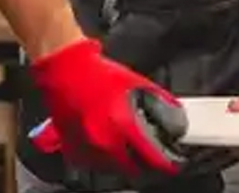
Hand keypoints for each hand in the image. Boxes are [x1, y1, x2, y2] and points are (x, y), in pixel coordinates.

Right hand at [29, 38, 186, 179]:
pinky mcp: (73, 149)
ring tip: (123, 143)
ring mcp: (87, 148)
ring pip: (112, 168)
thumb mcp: (133, 81)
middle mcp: (104, 141)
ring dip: (121, 160)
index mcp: (122, 124)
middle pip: (133, 168)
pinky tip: (105, 143)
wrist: (64, 70)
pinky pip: (93, 164)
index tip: (169, 162)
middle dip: (142, 161)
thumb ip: (156, 99)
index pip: (152, 157)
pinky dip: (101, 158)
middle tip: (146, 152)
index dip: (165, 162)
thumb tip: (174, 112)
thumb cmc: (95, 73)